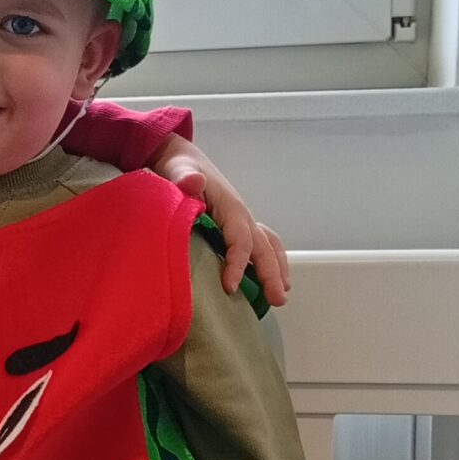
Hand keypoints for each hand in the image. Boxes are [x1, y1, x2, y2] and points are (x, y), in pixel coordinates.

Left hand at [155, 138, 289, 307]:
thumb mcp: (177, 169)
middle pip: (262, 247)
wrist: (181, 160)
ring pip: (267, 246)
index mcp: (230, 206)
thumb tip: (195, 181)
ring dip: (276, 269)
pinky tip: (265, 281)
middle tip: (278, 300)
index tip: (230, 288)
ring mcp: (241, 221)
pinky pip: (258, 244)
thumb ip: (184, 177)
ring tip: (281, 295)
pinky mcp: (235, 226)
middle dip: (272, 273)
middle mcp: (242, 215)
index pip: (240, 240)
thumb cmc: (179, 167)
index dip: (238, 264)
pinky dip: (267, 261)